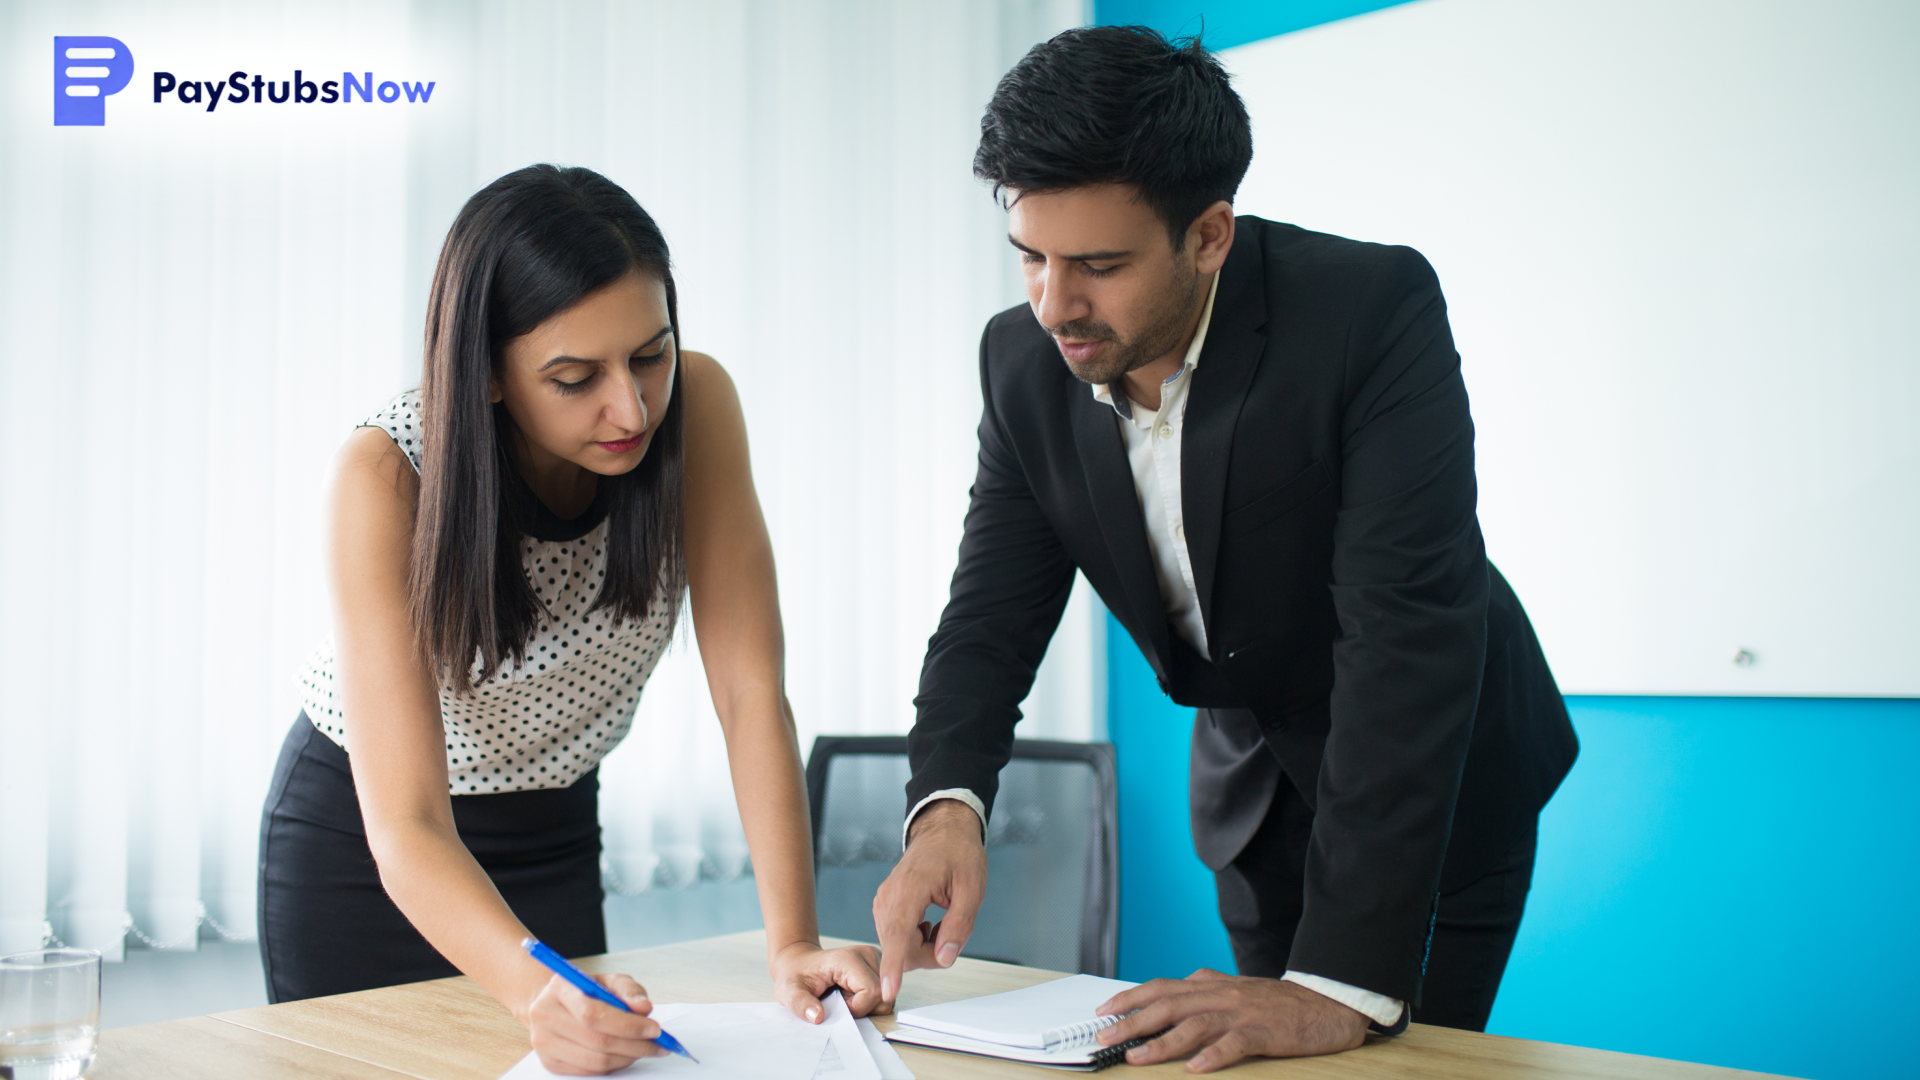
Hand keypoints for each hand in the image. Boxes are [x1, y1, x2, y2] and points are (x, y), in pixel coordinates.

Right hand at [525, 971, 667, 1075]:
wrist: (552, 1003)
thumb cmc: (585, 991)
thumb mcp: (608, 980)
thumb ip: (629, 990)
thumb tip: (644, 1008)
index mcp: (560, 988)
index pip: (594, 1014)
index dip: (628, 1025)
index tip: (655, 1029)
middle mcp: (546, 1016)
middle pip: (597, 1041)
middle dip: (635, 1045)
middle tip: (659, 1044)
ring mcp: (544, 1042)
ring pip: (595, 1061)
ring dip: (627, 1058)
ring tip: (645, 1049)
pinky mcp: (550, 1062)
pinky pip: (588, 1072)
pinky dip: (613, 1066)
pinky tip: (626, 1055)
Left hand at [771, 941, 884, 1020]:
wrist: (800, 962)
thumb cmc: (796, 975)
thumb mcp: (789, 991)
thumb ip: (801, 1003)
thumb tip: (818, 1017)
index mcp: (848, 959)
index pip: (872, 992)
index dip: (857, 1008)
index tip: (838, 1005)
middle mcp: (868, 954)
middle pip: (883, 996)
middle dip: (863, 1007)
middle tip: (840, 999)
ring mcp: (876, 959)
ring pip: (886, 997)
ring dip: (866, 1004)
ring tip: (844, 995)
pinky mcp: (879, 965)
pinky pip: (884, 994)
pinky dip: (869, 1000)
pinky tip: (852, 992)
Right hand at [872, 799, 986, 1005]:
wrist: (943, 831)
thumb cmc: (958, 853)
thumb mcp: (972, 889)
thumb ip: (959, 926)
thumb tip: (945, 958)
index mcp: (910, 889)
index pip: (897, 934)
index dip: (894, 966)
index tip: (889, 990)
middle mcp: (889, 897)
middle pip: (898, 947)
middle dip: (926, 954)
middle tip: (952, 938)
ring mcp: (884, 901)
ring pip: (895, 945)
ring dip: (921, 947)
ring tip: (943, 925)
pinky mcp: (885, 905)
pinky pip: (894, 935)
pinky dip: (913, 939)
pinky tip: (930, 924)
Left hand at [1095, 969, 1370, 1072]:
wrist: (1328, 1003)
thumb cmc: (1280, 1003)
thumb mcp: (1235, 990)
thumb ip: (1205, 991)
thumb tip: (1171, 993)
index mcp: (1212, 986)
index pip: (1162, 988)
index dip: (1131, 998)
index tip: (1104, 1010)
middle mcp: (1221, 996)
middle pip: (1168, 1006)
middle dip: (1132, 1021)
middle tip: (1105, 1036)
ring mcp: (1242, 1013)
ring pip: (1194, 1024)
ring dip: (1162, 1042)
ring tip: (1138, 1057)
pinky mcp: (1264, 1033)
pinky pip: (1235, 1044)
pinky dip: (1214, 1055)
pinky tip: (1196, 1069)